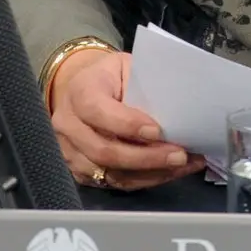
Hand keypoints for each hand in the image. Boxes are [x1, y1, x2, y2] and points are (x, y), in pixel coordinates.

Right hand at [49, 49, 203, 190]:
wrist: (82, 90)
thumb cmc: (111, 77)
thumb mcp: (126, 67)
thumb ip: (144, 87)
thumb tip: (180, 110)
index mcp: (79, 91)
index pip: (97, 111)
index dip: (127, 124)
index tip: (157, 131)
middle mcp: (69, 125)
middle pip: (104, 150)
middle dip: (146, 157)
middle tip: (179, 155)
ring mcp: (71, 152)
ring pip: (111, 173)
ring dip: (151, 173)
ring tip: (181, 166)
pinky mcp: (81, 172)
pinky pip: (114, 183)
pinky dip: (146, 180)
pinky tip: (169, 173)